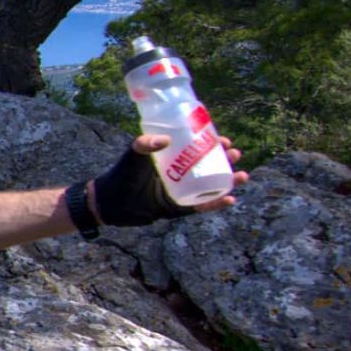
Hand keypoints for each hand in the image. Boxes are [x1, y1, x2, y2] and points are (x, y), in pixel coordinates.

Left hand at [93, 133, 248, 225]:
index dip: (213, 145)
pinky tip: (229, 199)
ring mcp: (178, 193)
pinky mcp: (177, 210)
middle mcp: (177, 176)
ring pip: (209, 187)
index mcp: (171, 161)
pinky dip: (215, 204)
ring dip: (227, 182)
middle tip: (236, 155)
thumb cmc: (121, 174)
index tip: (225, 140)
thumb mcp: (134, 155)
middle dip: (225, 161)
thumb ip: (144, 144)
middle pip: (208, 168)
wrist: (108, 202)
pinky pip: (200, 207)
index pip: (197, 150)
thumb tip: (166, 140)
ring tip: (242, 176)